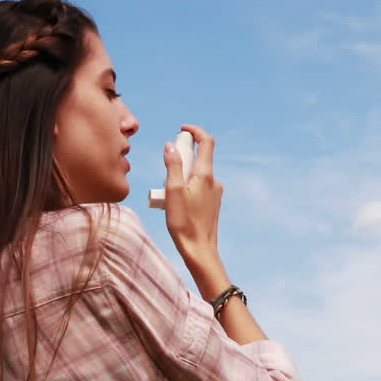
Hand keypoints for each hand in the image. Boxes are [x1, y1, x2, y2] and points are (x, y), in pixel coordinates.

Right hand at [163, 124, 223, 274]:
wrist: (199, 250)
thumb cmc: (184, 223)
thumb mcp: (172, 191)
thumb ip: (172, 166)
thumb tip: (171, 146)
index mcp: (205, 175)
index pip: (206, 141)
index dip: (195, 131)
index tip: (182, 129)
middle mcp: (214, 181)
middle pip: (199, 157)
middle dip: (182, 157)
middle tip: (166, 172)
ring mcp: (215, 192)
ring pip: (197, 173)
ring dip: (182, 175)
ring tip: (168, 194)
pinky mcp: (212, 203)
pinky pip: (198, 186)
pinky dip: (186, 186)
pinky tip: (176, 203)